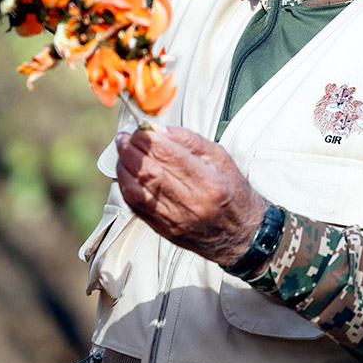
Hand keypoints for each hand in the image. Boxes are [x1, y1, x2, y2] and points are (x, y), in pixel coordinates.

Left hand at [115, 125, 267, 266]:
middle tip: (124, 138)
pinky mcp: (164, 229)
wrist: (240, 234)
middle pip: (148, 172)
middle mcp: (191, 203)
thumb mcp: (220, 158)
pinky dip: (125, 186)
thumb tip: (158, 129)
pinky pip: (135, 206)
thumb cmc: (232, 192)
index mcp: (209, 183)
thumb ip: (189, 140)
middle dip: (129, 150)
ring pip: (136, 190)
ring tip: (122, 153)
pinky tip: (126, 173)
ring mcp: (175, 220)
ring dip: (123, 168)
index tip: (138, 128)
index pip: (168, 154)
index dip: (147, 138)